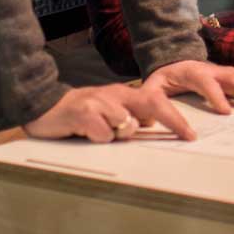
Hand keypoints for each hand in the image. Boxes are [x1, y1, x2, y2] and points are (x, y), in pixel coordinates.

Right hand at [23, 83, 191, 142]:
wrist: (42, 105)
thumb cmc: (78, 114)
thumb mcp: (107, 111)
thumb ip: (128, 115)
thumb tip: (149, 124)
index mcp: (122, 94)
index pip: (156, 102)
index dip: (175, 118)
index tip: (190, 135)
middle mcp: (114, 95)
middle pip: (153, 104)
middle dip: (173, 120)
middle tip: (186, 135)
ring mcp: (99, 102)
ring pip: (127, 124)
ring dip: (121, 134)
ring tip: (100, 132)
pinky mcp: (83, 114)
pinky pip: (104, 134)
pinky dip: (99, 139)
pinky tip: (85, 133)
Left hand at [144, 59, 233, 121]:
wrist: (168, 61)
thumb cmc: (161, 81)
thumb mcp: (150, 92)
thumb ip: (157, 107)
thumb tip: (174, 130)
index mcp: (190, 72)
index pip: (204, 81)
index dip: (215, 95)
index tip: (226, 111)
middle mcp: (210, 69)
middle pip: (232, 77)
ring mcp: (221, 71)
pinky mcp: (228, 76)